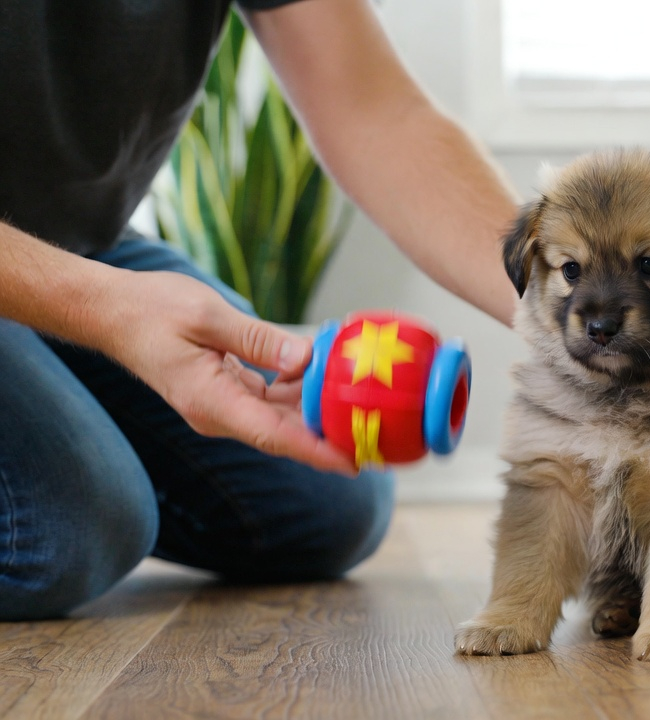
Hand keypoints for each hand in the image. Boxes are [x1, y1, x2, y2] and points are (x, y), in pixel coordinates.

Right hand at [98, 270, 357, 475]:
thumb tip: (304, 358)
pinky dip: (299, 389)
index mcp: (212, 401)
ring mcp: (224, 406)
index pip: (274, 437)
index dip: (316, 452)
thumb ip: (259, 339)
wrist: (114, 313)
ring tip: (361, 399)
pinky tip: (324, 370)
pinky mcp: (228, 393)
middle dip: (329, 434)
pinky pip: (272, 399)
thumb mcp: (208, 315)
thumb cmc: (152, 310)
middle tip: (376, 432)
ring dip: (317, 407)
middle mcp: (220, 413)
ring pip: (282, 416)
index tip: (352, 463)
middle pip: (285, 432)